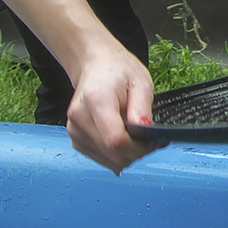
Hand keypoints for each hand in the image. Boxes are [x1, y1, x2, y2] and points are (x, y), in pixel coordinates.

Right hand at [64, 42, 161, 173]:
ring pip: (108, 161)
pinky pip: (102, 159)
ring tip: (135, 135)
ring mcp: (75, 131)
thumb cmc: (119, 72)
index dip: (138, 148)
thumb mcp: (141, 83)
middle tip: (148, 139)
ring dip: (126, 155)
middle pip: (112, 154)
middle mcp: (79, 118)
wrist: (96, 66)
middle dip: (136, 152)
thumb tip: (147, 134)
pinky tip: (122, 138)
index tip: (152, 142)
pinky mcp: (76, 140)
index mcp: (95, 100)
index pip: (116, 140)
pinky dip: (116, 154)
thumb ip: (143, 110)